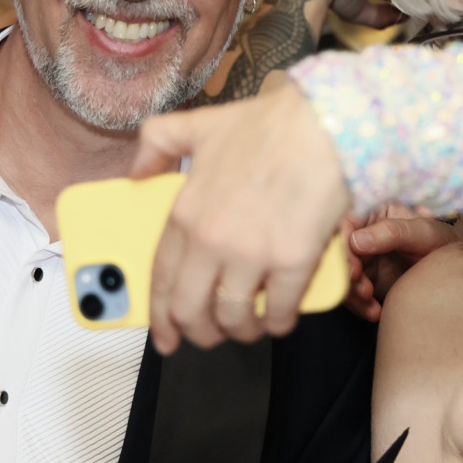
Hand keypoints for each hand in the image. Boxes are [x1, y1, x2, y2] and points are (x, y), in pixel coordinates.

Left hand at [134, 83, 354, 352]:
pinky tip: (281, 319)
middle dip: (198, 333)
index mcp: (186, 213)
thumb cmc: (270, 126)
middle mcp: (212, 240)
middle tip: (208, 336)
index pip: (161, 279)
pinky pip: (280, 312)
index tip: (164, 333)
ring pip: (234, 318)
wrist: (325, 127)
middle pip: (191, 309)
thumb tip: (137, 171)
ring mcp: (252, 255)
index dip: (160, 314)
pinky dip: (279, 323)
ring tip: (250, 326)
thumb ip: (158, 144)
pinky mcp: (292, 263)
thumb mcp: (200, 126)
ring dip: (241, 331)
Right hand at [345, 205, 457, 320]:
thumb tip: (356, 240)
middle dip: (344, 275)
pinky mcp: (364, 280)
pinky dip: (359, 306)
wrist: (453, 274)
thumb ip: (392, 232)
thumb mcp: (423, 232)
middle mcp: (361, 233)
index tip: (351, 269)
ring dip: (351, 294)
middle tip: (362, 290)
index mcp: (372, 212)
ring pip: (340, 276)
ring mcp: (361, 258)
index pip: (344, 225)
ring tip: (371, 301)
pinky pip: (351, 294)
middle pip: (336, 253)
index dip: (341, 248)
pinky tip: (376, 312)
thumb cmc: (441, 243)